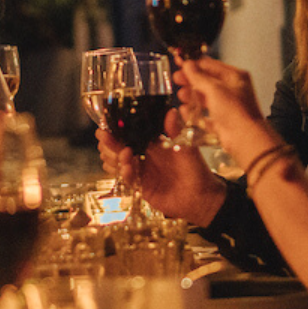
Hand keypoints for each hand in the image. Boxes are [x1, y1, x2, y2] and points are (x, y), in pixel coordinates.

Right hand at [96, 109, 226, 226]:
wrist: (201, 198)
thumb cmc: (196, 170)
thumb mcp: (186, 148)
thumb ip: (176, 131)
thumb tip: (171, 111)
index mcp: (152, 143)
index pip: (129, 133)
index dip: (116, 129)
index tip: (106, 125)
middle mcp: (144, 155)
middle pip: (118, 147)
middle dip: (110, 143)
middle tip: (106, 139)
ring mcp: (141, 171)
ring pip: (118, 162)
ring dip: (115, 157)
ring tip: (124, 155)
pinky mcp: (141, 186)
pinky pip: (127, 178)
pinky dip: (124, 172)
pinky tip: (127, 168)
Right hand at [174, 58, 282, 168]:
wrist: (244, 139)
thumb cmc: (236, 112)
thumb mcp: (214, 89)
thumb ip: (198, 76)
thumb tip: (188, 65)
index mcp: (235, 77)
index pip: (210, 65)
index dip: (193, 65)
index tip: (180, 64)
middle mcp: (232, 90)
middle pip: (206, 81)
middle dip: (190, 80)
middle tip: (178, 80)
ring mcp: (227, 105)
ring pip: (205, 97)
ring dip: (191, 96)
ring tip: (182, 96)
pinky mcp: (222, 121)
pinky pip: (205, 114)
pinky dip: (195, 112)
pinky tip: (186, 111)